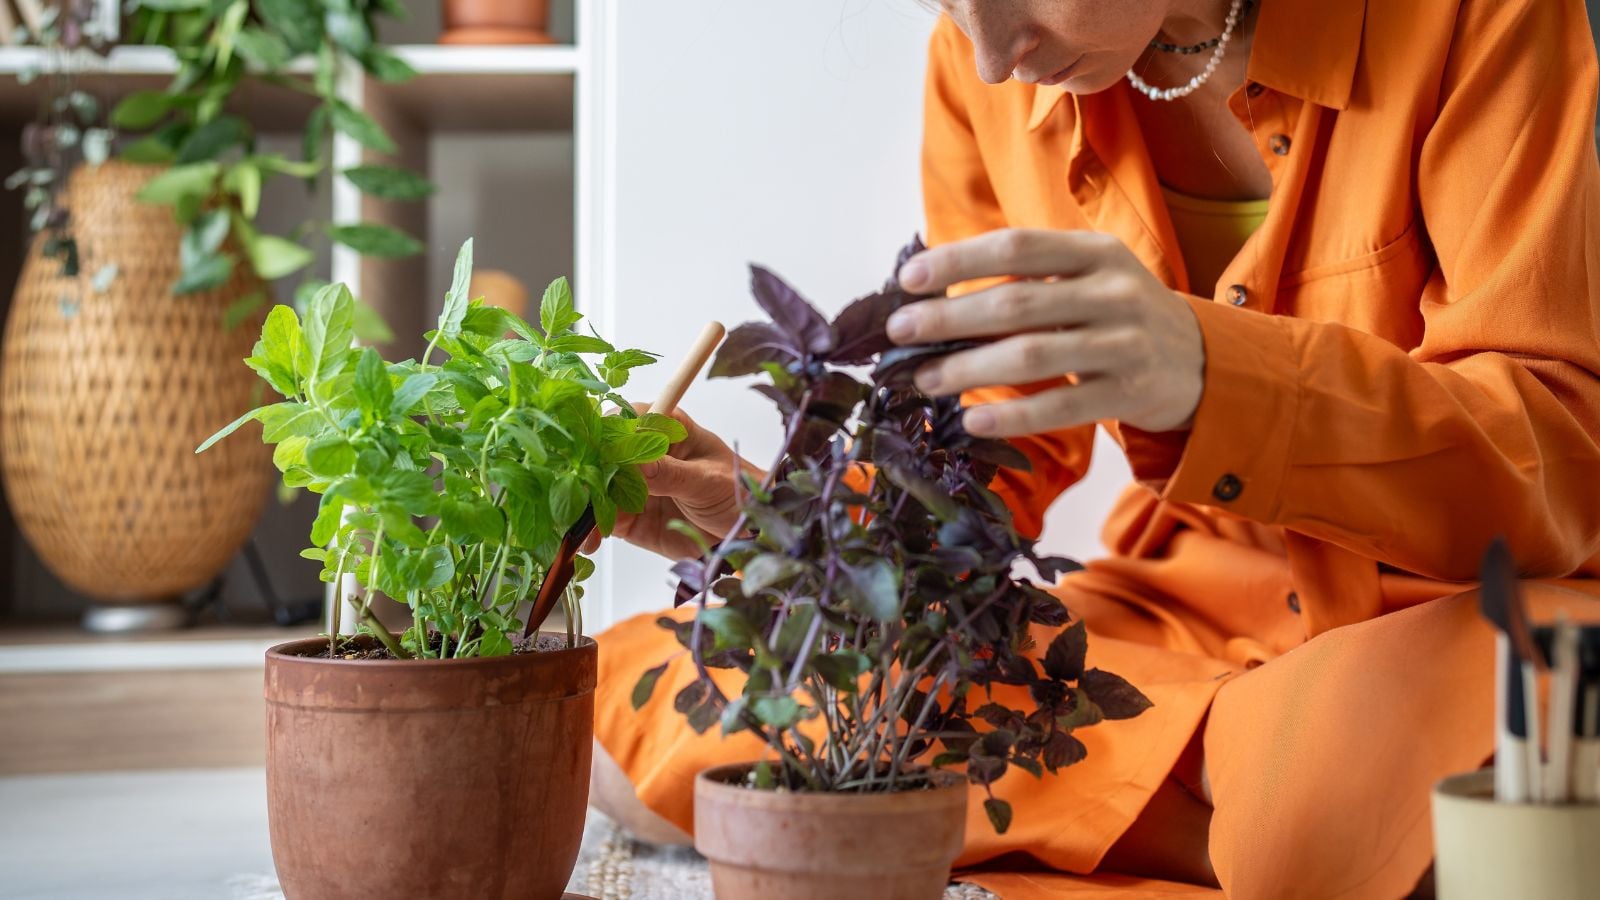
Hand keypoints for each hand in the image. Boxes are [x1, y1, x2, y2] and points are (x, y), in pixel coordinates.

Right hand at [583, 405, 760, 559]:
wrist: (748, 531)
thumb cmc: (737, 490)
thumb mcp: (708, 481)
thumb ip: (673, 474)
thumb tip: (640, 464)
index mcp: (665, 428)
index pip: (626, 420)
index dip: (607, 434)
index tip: (598, 454)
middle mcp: (643, 453)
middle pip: (603, 455)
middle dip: (588, 474)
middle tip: (582, 494)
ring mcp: (633, 485)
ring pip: (598, 489)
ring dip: (585, 505)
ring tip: (581, 526)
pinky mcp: (630, 515)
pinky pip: (604, 519)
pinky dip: (592, 529)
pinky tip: (588, 541)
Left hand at [887, 229, 1205, 436]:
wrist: (1202, 361)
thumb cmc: (1120, 315)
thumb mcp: (1090, 277)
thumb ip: (1030, 277)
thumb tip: (938, 294)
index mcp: (1096, 252)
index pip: (1016, 247)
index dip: (958, 261)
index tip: (908, 280)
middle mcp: (1113, 292)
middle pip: (1017, 303)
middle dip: (950, 318)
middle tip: (901, 332)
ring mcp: (1124, 343)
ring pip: (1032, 356)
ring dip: (969, 369)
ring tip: (924, 379)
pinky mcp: (1129, 392)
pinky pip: (1061, 406)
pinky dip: (1013, 416)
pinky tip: (973, 420)